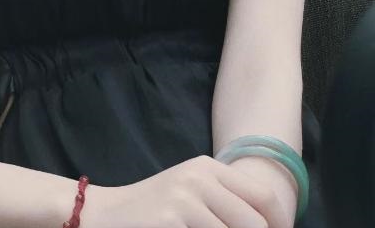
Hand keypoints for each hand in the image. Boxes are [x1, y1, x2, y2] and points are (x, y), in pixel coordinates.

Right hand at [85, 155, 288, 227]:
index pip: (263, 196)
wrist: (108, 214)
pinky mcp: (170, 223)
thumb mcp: (193, 191)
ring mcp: (183, 201)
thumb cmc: (157, 208)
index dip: (281, 224)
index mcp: (208, 167)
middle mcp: (198, 178)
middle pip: (255, 223)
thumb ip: (228, 200)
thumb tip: (274, 224)